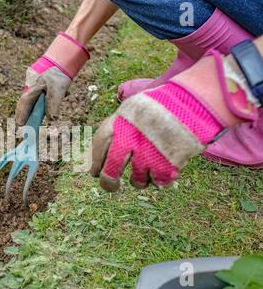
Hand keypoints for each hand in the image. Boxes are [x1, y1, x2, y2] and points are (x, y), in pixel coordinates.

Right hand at [15, 32, 89, 125]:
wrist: (66, 55)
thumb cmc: (60, 71)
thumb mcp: (58, 89)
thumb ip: (53, 104)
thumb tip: (51, 119)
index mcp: (32, 84)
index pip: (24, 102)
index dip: (22, 114)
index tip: (20, 125)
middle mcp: (31, 82)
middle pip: (28, 101)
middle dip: (29, 112)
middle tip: (28, 125)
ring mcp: (36, 79)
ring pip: (37, 96)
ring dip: (41, 104)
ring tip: (43, 111)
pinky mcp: (42, 78)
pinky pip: (43, 91)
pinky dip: (49, 96)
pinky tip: (59, 94)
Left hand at [90, 50, 258, 191]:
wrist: (195, 101)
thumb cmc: (161, 105)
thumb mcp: (132, 108)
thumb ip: (116, 127)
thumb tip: (99, 153)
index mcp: (118, 122)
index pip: (98, 147)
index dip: (95, 162)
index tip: (94, 172)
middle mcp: (130, 138)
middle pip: (111, 170)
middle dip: (108, 183)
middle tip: (111, 186)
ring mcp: (148, 153)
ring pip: (136, 180)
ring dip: (139, 180)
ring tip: (144, 173)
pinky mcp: (167, 164)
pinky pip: (157, 182)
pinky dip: (159, 180)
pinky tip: (161, 171)